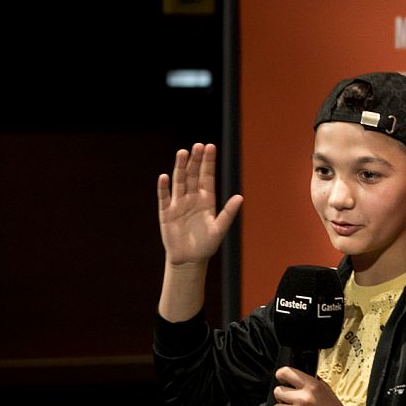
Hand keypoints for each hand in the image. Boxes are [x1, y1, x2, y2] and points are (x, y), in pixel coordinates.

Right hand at [157, 143, 242, 265]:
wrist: (189, 259)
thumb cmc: (207, 244)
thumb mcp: (220, 229)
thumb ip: (228, 213)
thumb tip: (241, 197)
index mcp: (207, 199)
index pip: (207, 176)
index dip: (208, 162)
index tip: (210, 146)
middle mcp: (192, 197)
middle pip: (193, 175)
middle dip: (195, 160)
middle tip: (197, 146)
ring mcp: (179, 203)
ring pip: (179, 181)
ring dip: (180, 167)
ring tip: (182, 153)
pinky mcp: (166, 212)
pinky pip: (164, 197)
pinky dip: (164, 188)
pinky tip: (164, 177)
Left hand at [272, 367, 348, 405]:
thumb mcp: (326, 389)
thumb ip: (311, 381)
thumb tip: (297, 376)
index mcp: (312, 386)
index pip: (286, 372)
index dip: (281, 375)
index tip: (282, 379)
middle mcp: (304, 398)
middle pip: (278, 391)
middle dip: (282, 396)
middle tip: (290, 401)